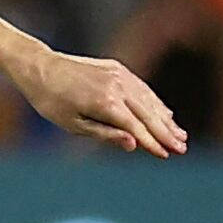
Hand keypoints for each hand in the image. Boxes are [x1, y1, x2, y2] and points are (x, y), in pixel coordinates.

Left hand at [16, 46, 188, 154]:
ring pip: (149, 100)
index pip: (136, 127)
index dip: (153, 142)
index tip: (167, 155)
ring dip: (165, 118)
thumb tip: (134, 144)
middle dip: (166, 132)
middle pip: (148, 114)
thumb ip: (105, 134)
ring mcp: (119, 75)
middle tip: (182, 148)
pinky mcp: (117, 68)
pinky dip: (154, 102)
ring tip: (179, 134)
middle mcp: (117, 87)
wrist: (39, 67)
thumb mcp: (73, 124)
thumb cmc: (51, 101)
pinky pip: (141, 88)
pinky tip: (164, 113)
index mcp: (105, 103)